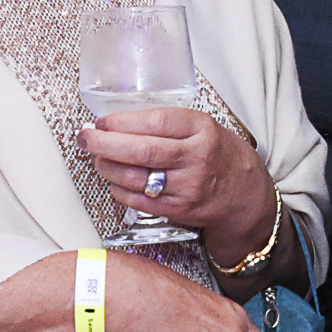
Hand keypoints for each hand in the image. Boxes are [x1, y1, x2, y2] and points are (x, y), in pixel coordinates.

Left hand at [78, 109, 277, 264]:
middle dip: (105, 144)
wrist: (245, 196)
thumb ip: (170, 124)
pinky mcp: (178, 210)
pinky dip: (118, 188)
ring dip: (107, 166)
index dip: (122, 122)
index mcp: (202, 130)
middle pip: (141, 151)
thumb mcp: (205, 128)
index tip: (102, 121)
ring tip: (97, 157)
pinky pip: (138, 200)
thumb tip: (120, 122)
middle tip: (86, 138)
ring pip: (135, 177)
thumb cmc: (221, 156)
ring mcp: (187, 187)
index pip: (155, 122)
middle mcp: (196, 158)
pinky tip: (114, 178)